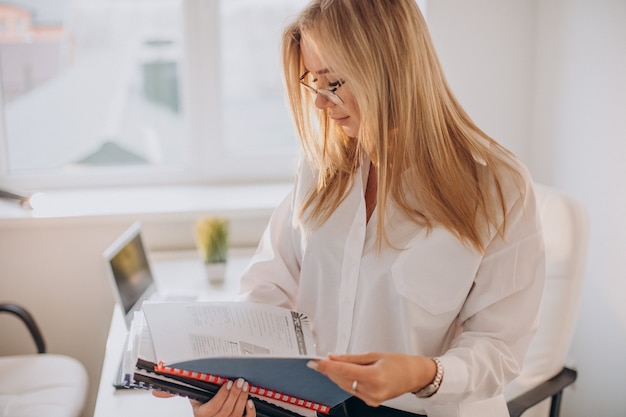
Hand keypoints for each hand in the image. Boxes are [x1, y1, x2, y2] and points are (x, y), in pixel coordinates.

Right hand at [152, 378, 255, 416]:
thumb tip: (156, 392)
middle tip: (240, 381)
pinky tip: (250, 402)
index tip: (227, 383)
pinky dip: (250, 412)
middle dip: (235, 394)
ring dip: (242, 399)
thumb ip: (176, 394)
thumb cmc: (203, 409)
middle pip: (226, 410)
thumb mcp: (193, 401)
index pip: (213, 407)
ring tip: (245, 386)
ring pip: (236, 415)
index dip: (222, 395)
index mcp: (201, 416)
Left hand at [308, 352, 435, 406]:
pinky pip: (353, 391)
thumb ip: (351, 358)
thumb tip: (333, 357)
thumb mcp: (374, 354)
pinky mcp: (371, 402)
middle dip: (329, 370)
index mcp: (374, 376)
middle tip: (319, 361)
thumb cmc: (399, 363)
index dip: (327, 367)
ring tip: (328, 366)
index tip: (315, 362)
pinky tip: (341, 374)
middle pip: (342, 380)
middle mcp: (372, 391)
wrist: (414, 375)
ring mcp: (372, 399)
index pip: (344, 371)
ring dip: (335, 376)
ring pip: (345, 386)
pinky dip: (345, 382)